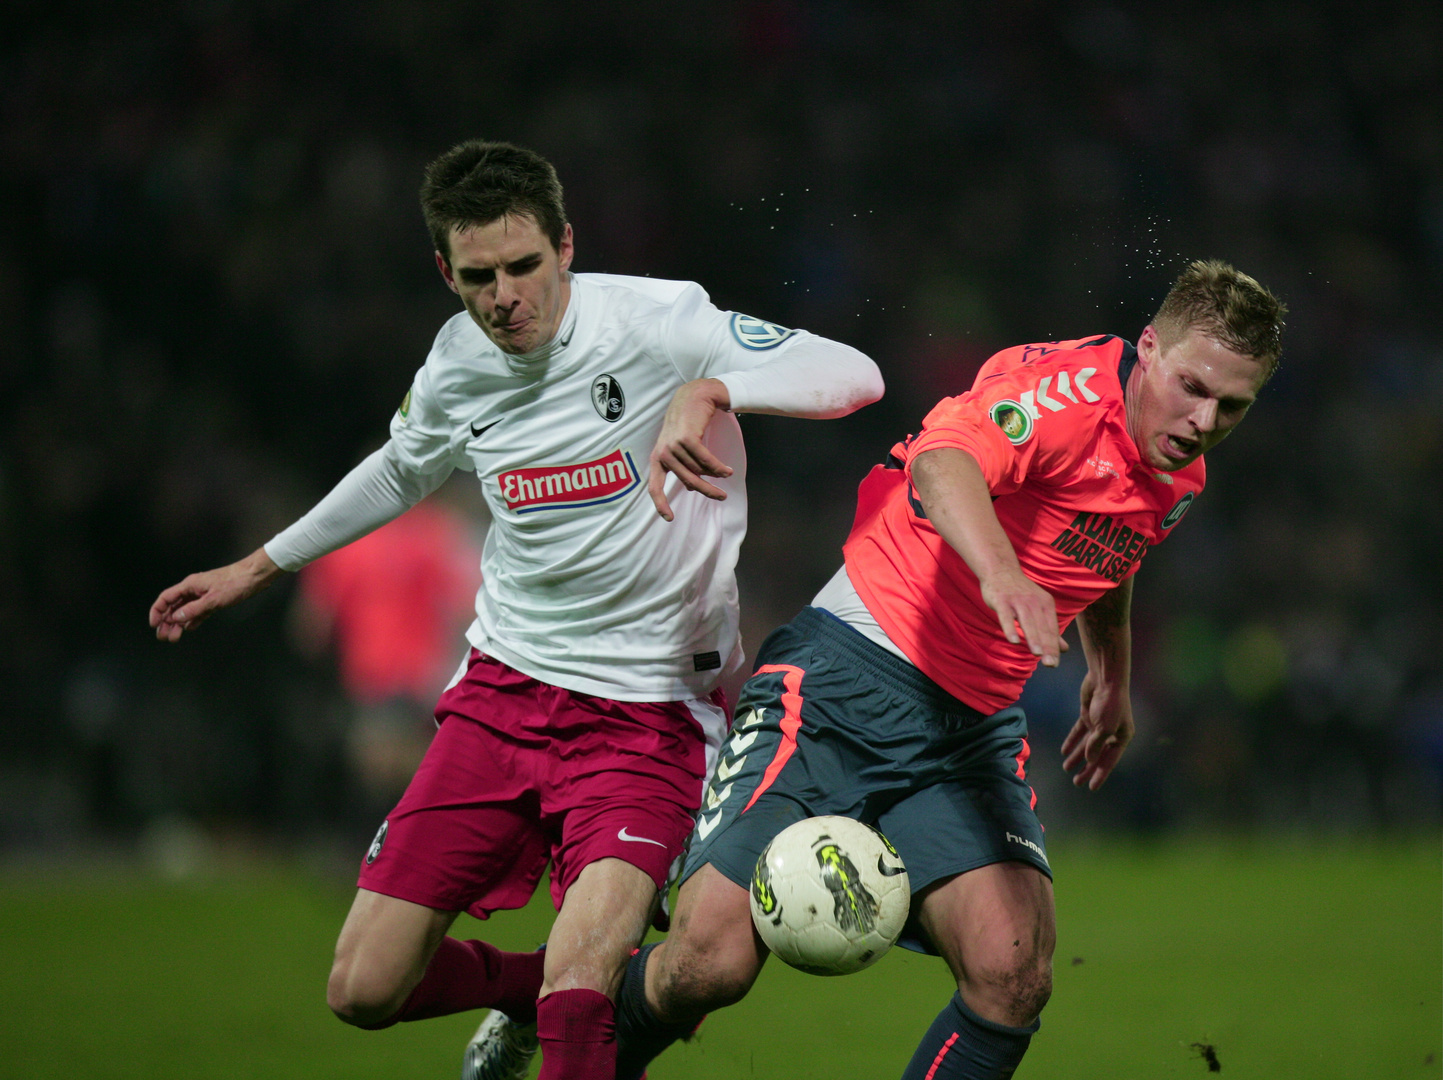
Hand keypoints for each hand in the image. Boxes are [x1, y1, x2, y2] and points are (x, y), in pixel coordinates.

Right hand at [149, 548, 283, 641]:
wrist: (255, 576)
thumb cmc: (236, 582)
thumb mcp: (213, 599)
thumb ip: (193, 610)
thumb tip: (176, 618)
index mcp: (190, 585)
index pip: (166, 598)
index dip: (157, 611)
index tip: (154, 624)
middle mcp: (194, 589)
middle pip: (174, 606)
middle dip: (166, 622)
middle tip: (163, 637)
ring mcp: (204, 594)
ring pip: (186, 610)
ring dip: (178, 624)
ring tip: (174, 637)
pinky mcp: (214, 599)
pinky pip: (199, 611)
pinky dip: (193, 620)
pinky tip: (189, 629)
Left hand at [648, 379, 734, 521]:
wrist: (695, 396)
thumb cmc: (688, 421)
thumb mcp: (679, 445)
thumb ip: (681, 465)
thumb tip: (689, 487)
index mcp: (657, 457)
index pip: (654, 485)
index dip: (660, 504)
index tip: (669, 518)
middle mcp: (662, 452)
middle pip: (687, 480)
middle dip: (706, 490)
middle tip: (721, 497)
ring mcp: (673, 445)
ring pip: (699, 469)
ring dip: (716, 474)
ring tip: (727, 474)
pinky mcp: (686, 438)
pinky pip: (706, 460)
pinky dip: (718, 467)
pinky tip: (728, 470)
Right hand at [978, 569, 1066, 666]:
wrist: (1001, 570)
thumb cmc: (1020, 593)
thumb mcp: (1039, 608)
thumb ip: (1050, 629)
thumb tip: (1064, 649)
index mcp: (1046, 604)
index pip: (1051, 629)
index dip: (1053, 647)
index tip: (1054, 663)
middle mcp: (1034, 602)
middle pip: (1042, 627)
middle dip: (1047, 646)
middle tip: (1050, 664)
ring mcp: (1018, 600)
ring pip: (1027, 622)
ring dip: (1033, 638)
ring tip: (1037, 654)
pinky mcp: (1002, 600)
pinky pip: (1006, 616)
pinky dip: (1010, 628)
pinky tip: (1013, 641)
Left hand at [1060, 669, 1133, 789]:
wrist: (1105, 678)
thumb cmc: (1110, 703)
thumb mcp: (1104, 727)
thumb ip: (1096, 745)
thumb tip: (1089, 759)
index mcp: (1122, 737)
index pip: (1109, 760)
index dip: (1100, 774)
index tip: (1092, 788)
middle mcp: (1112, 732)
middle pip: (1098, 755)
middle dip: (1087, 769)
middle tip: (1076, 782)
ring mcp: (1100, 723)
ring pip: (1087, 744)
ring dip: (1077, 756)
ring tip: (1067, 768)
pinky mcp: (1089, 714)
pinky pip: (1079, 732)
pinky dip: (1072, 741)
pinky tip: (1064, 750)